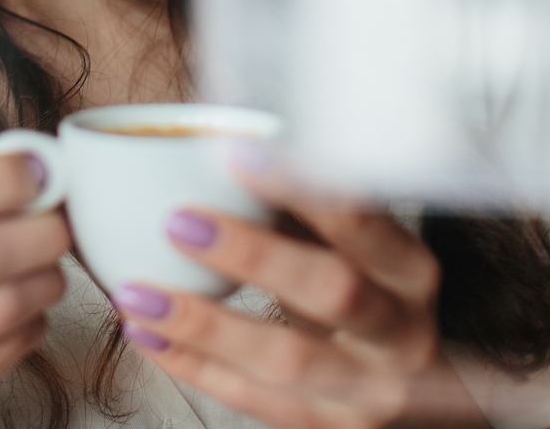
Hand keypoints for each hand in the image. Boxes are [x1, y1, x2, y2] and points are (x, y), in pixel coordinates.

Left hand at [108, 157, 486, 428]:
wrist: (407, 393)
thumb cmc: (367, 300)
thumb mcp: (356, 252)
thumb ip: (304, 208)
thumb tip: (220, 146)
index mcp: (410, 270)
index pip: (363, 222)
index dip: (302, 188)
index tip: (238, 153)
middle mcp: (402, 333)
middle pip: (335, 290)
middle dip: (253, 255)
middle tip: (180, 221)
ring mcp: (369, 392)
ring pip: (285, 359)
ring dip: (204, 323)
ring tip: (139, 292)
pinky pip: (254, 402)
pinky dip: (194, 367)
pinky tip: (149, 335)